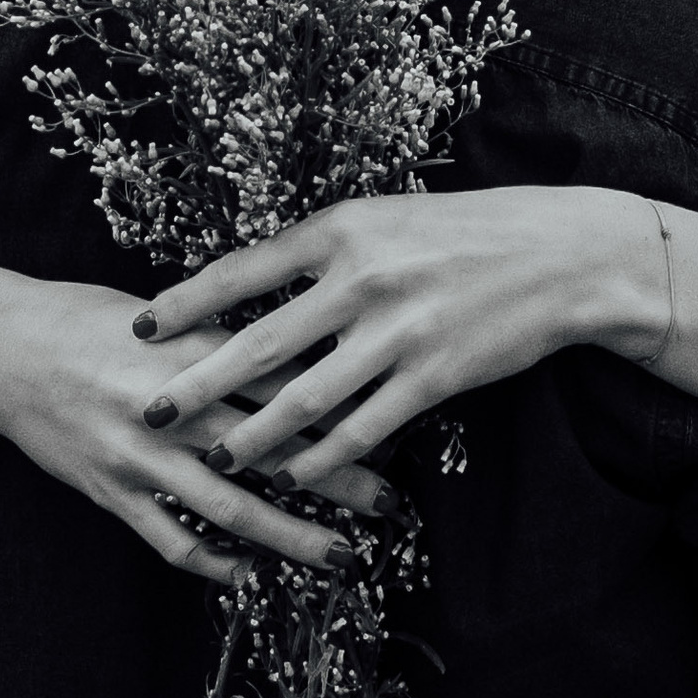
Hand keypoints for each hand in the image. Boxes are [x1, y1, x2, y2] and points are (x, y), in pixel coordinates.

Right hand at [0, 277, 393, 585]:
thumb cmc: (81, 320)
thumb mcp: (161, 315)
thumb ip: (223, 338)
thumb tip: (301, 347)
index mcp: (191, 350)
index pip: (283, 380)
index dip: (340, 404)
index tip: (392, 420)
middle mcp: (171, 405)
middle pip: (272, 448)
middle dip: (338, 480)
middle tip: (391, 503)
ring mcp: (140, 455)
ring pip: (231, 506)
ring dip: (291, 537)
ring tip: (340, 556)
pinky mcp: (110, 491)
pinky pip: (171, 539)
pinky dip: (214, 564)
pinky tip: (251, 577)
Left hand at [133, 187, 673, 489]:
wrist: (557, 255)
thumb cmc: (463, 233)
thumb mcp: (384, 221)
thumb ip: (322, 254)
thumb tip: (252, 286)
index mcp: (341, 232)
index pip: (242, 271)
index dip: (185, 303)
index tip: (140, 328)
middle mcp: (362, 281)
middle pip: (258, 344)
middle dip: (197, 383)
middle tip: (150, 410)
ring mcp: (397, 333)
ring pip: (305, 399)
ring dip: (254, 436)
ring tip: (216, 458)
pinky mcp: (433, 377)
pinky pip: (362, 429)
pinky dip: (322, 458)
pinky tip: (294, 476)